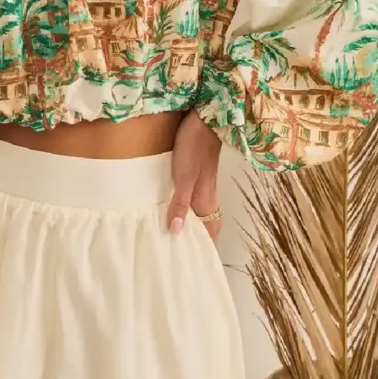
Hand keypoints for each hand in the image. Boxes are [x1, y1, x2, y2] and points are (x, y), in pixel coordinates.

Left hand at [166, 110, 222, 242]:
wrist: (205, 117)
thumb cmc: (194, 146)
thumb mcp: (184, 177)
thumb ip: (180, 203)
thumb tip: (175, 232)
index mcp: (206, 200)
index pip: (210, 232)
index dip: (203, 247)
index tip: (190, 262)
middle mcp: (207, 194)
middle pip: (204, 223)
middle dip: (194, 238)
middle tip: (175, 250)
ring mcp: (202, 182)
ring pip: (197, 209)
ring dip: (187, 221)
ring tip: (167, 232)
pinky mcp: (195, 170)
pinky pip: (190, 195)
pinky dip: (181, 205)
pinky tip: (167, 203)